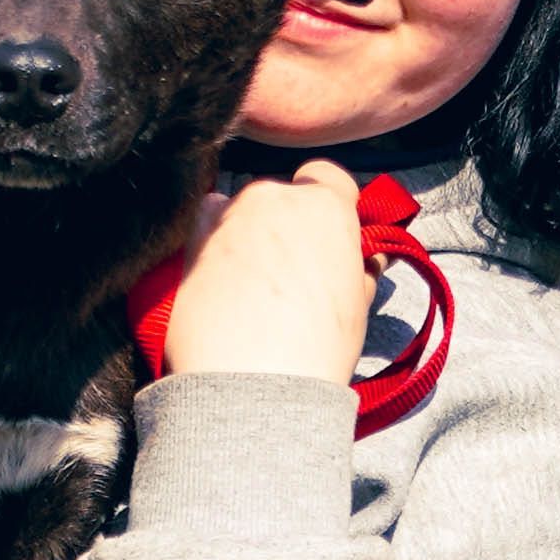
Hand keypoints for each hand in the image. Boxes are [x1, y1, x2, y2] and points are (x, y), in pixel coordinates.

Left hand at [157, 161, 377, 386]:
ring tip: (252, 283)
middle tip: (290, 268)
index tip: (327, 230)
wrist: (252, 382)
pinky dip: (213, 243)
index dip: (329, 202)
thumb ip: (359, 267)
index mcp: (324, 205)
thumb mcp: (357, 303)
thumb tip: (366, 261)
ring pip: (241, 209)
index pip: (327, 177)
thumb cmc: (314, 347)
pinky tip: (222, 280)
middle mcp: (274, 197)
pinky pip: (205, 227)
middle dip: (285, 222)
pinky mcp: (193, 243)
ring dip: (247, 232)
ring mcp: (229, 216)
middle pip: (281, 194)